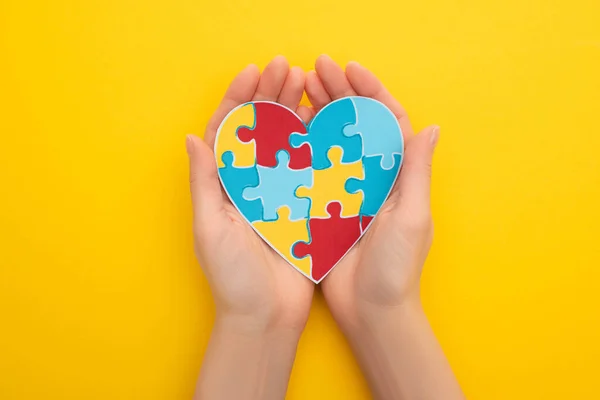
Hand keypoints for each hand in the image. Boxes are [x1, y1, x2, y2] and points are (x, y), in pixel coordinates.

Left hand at [186, 56, 313, 334]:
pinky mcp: (303, 206)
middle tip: (286, 69)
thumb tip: (192, 138)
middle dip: (270, 96)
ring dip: (294, 111)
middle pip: (259, 130)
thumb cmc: (232, 278)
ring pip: (285, 142)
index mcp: (223, 186)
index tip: (253, 75)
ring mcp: (278, 192)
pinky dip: (314, 143)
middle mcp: (250, 184)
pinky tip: (323, 120)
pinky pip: (308, 168)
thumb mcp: (209, 229)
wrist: (266, 316)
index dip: (238, 100)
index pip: (228, 132)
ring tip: (306, 84)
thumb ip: (204, 184)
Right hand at [304, 56, 463, 399]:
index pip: (388, 122)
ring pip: (333, 141)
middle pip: (357, 125)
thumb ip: (416, 172)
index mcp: (399, 176)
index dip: (371, 92)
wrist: (371, 311)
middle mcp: (374, 178)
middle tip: (316, 69)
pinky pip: (314, 168)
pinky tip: (287, 128)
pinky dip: (303, 146)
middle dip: (339, 93)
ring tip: (299, 89)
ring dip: (319, 113)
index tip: (349, 70)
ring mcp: (348, 191)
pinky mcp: (326, 206)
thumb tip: (430, 126)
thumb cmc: (397, 269)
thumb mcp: (411, 217)